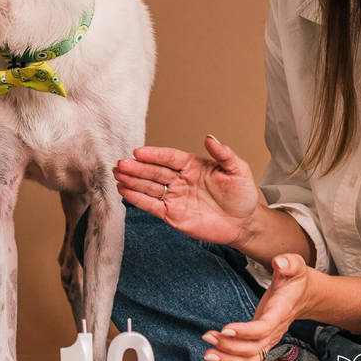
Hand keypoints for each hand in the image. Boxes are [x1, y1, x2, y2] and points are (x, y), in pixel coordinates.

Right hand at [114, 135, 259, 245]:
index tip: (138, 152)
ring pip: (149, 187)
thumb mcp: (237, 170)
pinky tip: (124, 191)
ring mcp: (175, 197)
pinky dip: (137, 198)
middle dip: (137, 168)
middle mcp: (180, 179)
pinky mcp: (172, 214)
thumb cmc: (242, 195)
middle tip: (121, 164)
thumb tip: (209, 137)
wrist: (244, 223)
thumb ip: (223, 154)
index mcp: (193, 165)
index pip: (169, 157)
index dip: (154, 154)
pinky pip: (151, 205)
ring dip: (132, 181)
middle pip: (154, 171)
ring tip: (117, 175)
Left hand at [202, 253, 314, 360]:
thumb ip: (289, 263)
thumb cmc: (295, 280)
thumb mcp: (295, 266)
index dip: (245, 331)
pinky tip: (214, 356)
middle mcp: (275, 330)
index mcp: (281, 312)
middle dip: (230, 347)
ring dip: (228, 359)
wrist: (303, 295)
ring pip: (250, 358)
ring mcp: (269, 338)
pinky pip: (247, 358)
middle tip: (207, 337)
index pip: (264, 327)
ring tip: (207, 351)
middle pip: (254, 348)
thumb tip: (280, 263)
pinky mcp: (261, 341)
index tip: (225, 329)